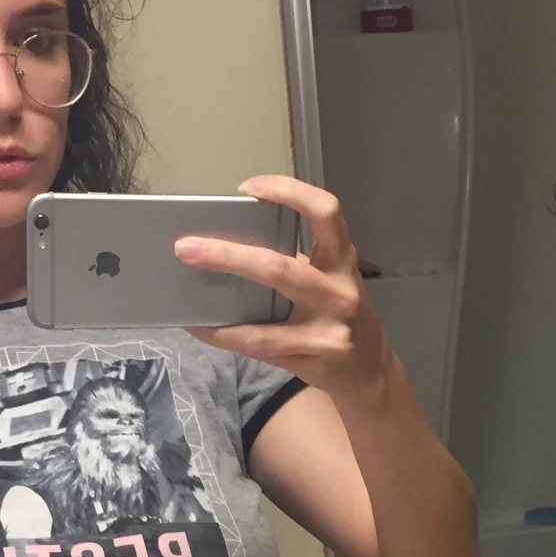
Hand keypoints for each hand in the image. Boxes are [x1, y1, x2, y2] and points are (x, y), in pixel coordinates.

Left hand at [177, 175, 394, 400]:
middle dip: (228, 256)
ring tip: (185, 294)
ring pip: (266, 320)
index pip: (325, 212)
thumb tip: (228, 245)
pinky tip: (202, 327)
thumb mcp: (329, 279)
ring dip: (219, 309)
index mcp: (341, 259)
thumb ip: (293, 262)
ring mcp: (328, 330)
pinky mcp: (313, 359)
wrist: (370, 369)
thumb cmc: (338, 315)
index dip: (289, 191)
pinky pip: (259, 346)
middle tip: (186, 247)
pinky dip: (225, 336)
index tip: (249, 187)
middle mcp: (339, 291)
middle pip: (280, 268)